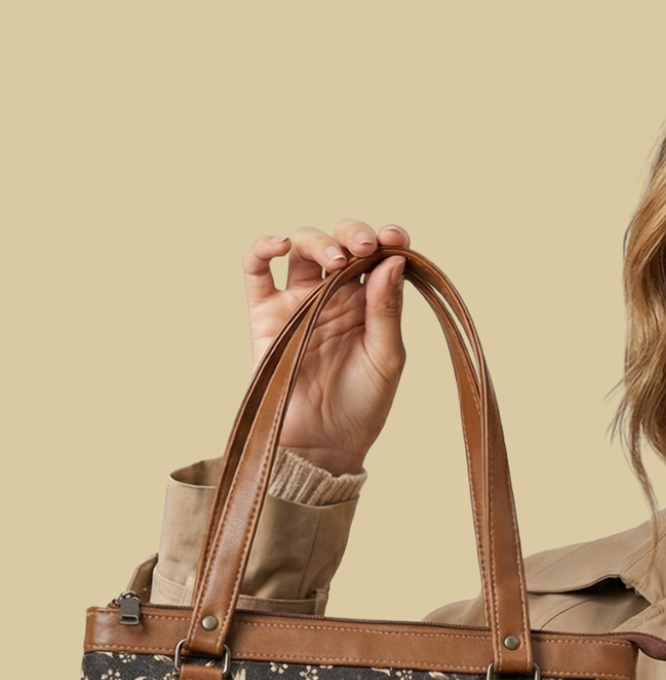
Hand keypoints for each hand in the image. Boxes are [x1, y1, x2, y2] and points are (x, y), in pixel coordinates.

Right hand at [242, 220, 409, 474]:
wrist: (322, 446)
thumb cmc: (362, 407)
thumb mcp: (386, 358)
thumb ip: (388, 310)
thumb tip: (393, 260)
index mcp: (369, 303)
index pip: (378, 256)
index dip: (387, 240)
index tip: (396, 238)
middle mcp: (334, 296)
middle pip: (340, 243)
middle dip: (353, 234)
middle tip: (363, 246)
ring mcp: (298, 301)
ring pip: (302, 248)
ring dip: (318, 240)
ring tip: (335, 258)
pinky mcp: (265, 314)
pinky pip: (256, 271)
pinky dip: (263, 248)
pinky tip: (279, 244)